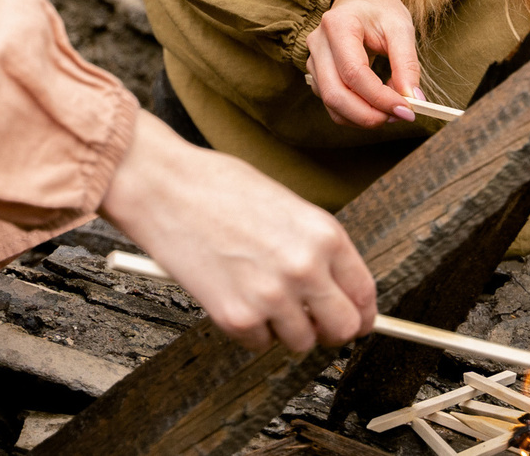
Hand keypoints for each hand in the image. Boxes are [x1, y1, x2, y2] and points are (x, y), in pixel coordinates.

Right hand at [99, 115, 375, 351]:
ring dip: (286, 328)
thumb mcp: (288, 205)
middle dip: (330, 328)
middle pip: (343, 329)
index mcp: (325, 235)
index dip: (363, 312)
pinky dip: (250, 329)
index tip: (357, 318)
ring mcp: (271, 296)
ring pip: (301, 342)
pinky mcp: (236, 317)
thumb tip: (336, 284)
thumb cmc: (219, 187)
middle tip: (313, 319)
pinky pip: (258, 343)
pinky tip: (235, 295)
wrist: (165, 188)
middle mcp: (305, 269)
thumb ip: (316, 246)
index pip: (364, 293)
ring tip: (262, 296)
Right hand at [306, 0, 423, 126]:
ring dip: (363, 118)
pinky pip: (332, 105)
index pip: (354, 72)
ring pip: (332, 105)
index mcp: (338, 26)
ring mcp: (313, 61)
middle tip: (399, 116)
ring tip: (391, 111)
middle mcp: (318, 44)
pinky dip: (355, 114)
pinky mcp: (316, 76)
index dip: (380, 97)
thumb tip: (413, 99)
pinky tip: (376, 106)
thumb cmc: (379, 10)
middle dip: (369, 115)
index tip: (407, 110)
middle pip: (335, 94)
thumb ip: (407, 63)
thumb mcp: (400, 27)